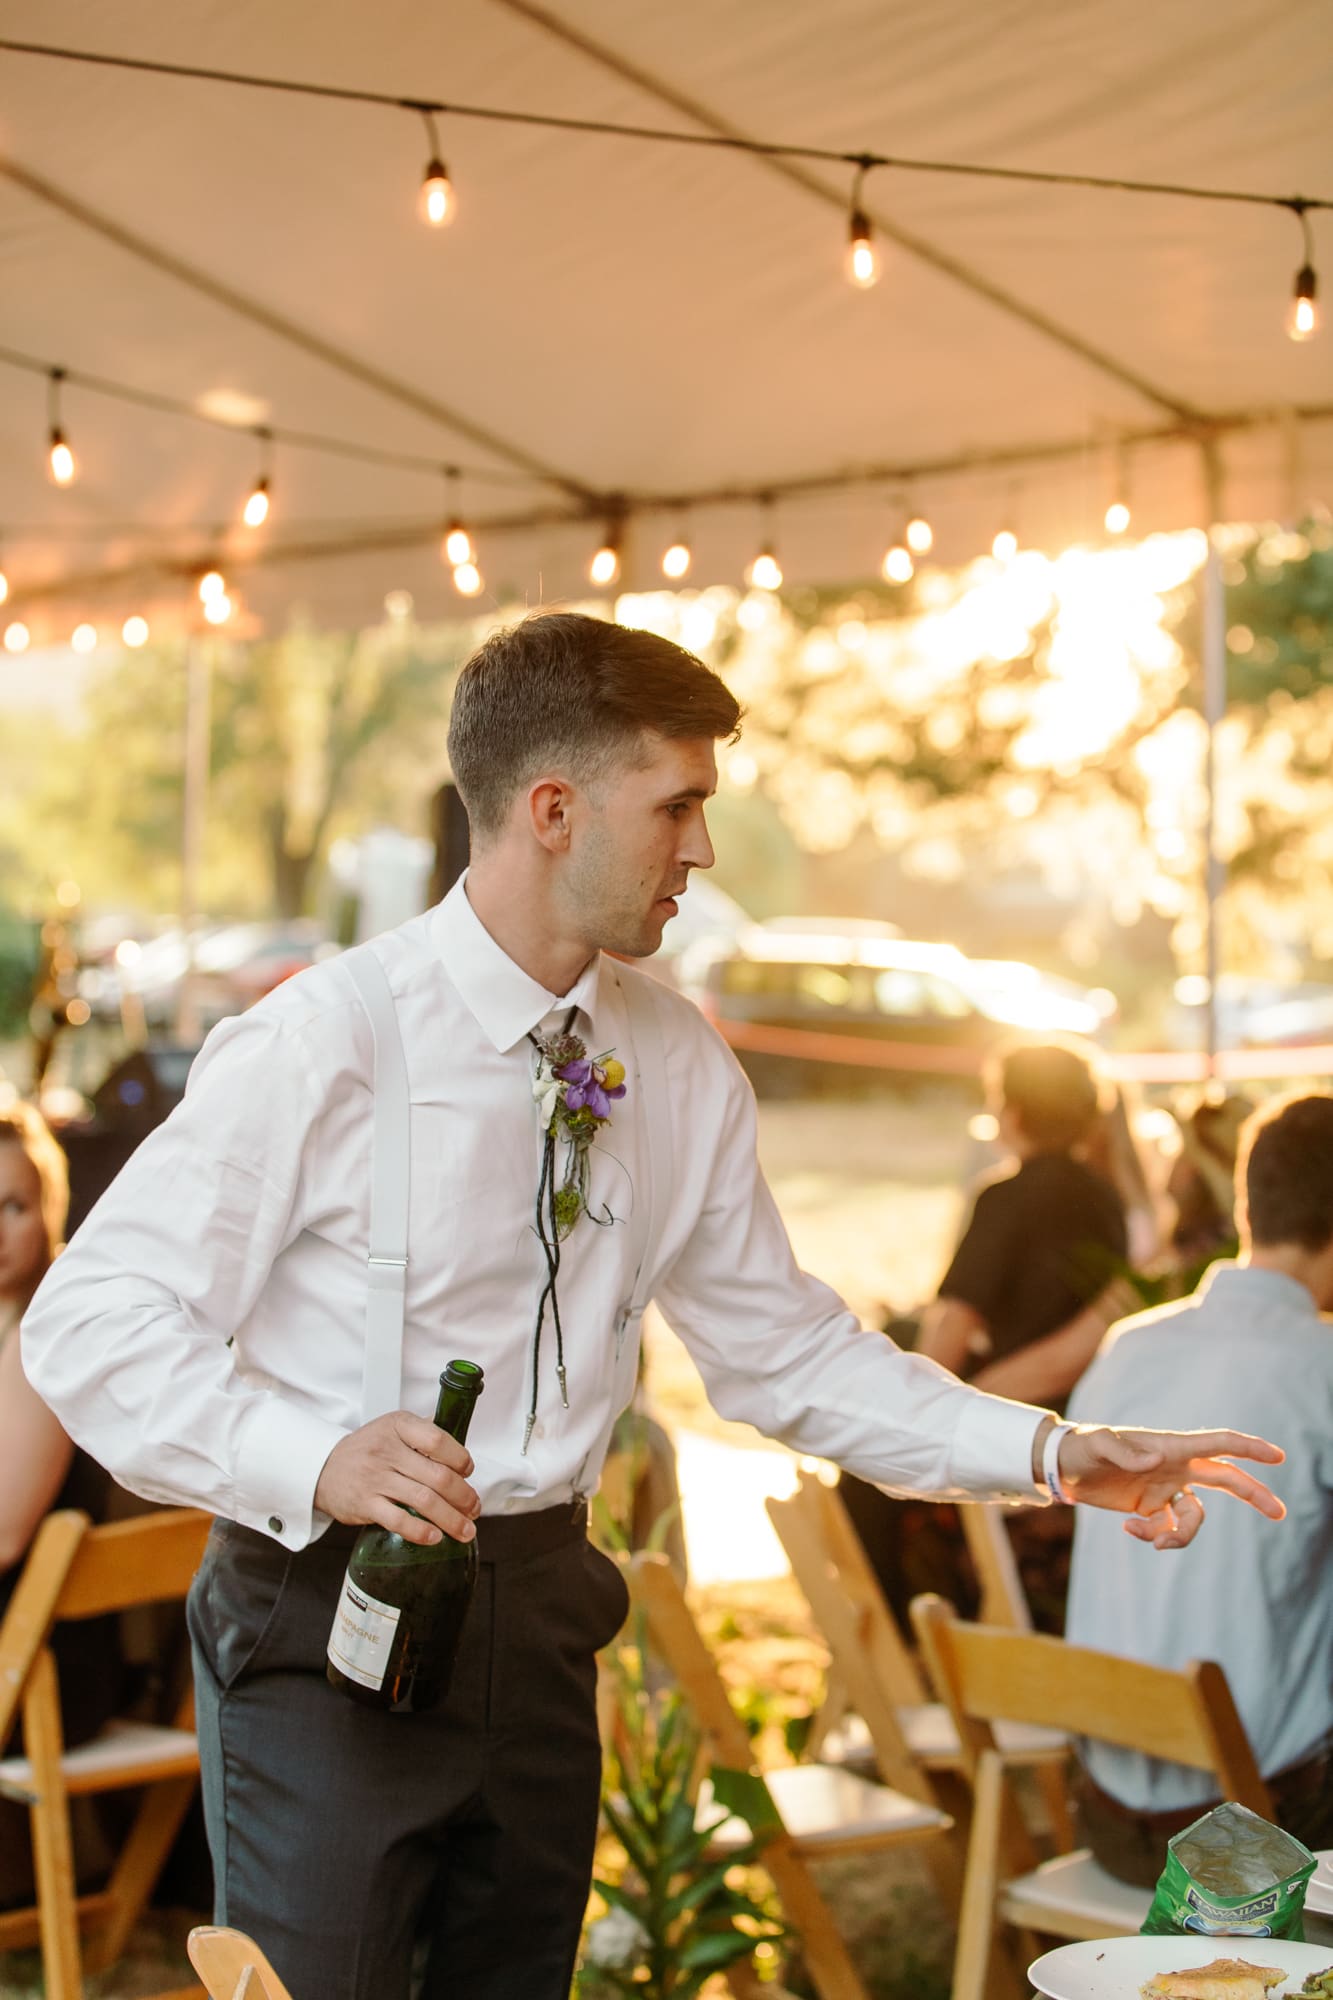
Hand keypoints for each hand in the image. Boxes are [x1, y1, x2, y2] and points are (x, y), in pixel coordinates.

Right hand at [314, 1412, 480, 1547]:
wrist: (323, 1468)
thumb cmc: (365, 1449)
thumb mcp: (391, 1428)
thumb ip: (423, 1430)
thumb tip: (458, 1434)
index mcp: (398, 1427)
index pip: (437, 1440)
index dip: (460, 1458)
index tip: (468, 1471)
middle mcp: (387, 1451)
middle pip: (437, 1476)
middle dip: (463, 1496)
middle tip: (474, 1508)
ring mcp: (375, 1478)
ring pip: (424, 1500)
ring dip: (451, 1519)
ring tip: (465, 1529)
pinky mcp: (365, 1504)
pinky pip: (399, 1521)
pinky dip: (421, 1531)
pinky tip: (435, 1537)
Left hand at [1057, 1425, 1285, 1550]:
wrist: (1063, 1468)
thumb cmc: (1080, 1447)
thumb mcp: (1097, 1444)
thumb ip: (1124, 1450)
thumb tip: (1157, 1462)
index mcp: (1170, 1446)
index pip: (1217, 1445)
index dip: (1248, 1449)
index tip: (1276, 1456)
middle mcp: (1174, 1466)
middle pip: (1225, 1479)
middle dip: (1253, 1494)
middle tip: (1280, 1512)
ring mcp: (1165, 1487)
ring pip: (1196, 1516)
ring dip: (1182, 1535)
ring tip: (1153, 1540)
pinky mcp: (1151, 1507)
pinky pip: (1168, 1528)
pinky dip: (1155, 1536)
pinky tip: (1129, 1529)